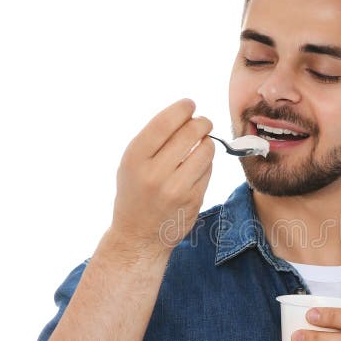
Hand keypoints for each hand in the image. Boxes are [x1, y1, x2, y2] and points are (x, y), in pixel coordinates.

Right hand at [110, 98, 214, 255]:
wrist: (138, 235)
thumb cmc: (135, 191)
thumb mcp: (132, 163)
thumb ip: (154, 139)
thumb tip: (186, 112)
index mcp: (135, 159)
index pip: (165, 122)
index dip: (182, 109)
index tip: (190, 104)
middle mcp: (154, 173)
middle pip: (190, 133)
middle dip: (201, 122)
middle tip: (203, 122)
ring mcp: (176, 188)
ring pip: (205, 150)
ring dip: (207, 143)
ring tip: (200, 144)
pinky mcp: (193, 200)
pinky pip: (209, 170)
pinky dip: (206, 164)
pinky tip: (196, 167)